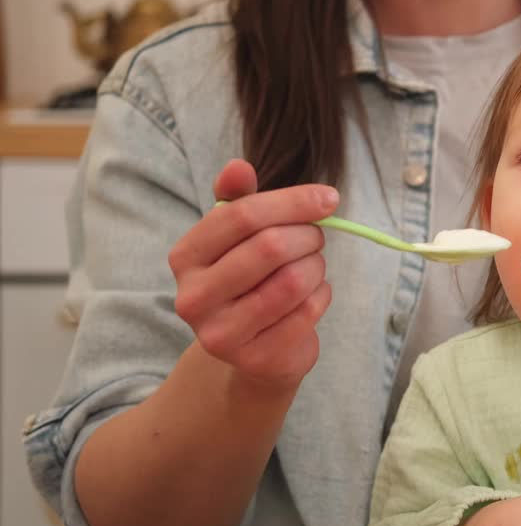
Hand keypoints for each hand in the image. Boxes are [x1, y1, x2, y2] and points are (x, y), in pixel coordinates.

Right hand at [169, 159, 337, 386]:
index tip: (329, 198)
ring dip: (317, 266)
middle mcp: (193, 297)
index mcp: (186, 257)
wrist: (255, 349)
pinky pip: (308, 311)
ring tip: (312, 266)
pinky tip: (313, 295)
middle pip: (270, 247)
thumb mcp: (239, 237)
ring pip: (293, 281)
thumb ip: (239, 199)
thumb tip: (237, 166)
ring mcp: (221, 333)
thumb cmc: (250, 279)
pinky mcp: (255, 359)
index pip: (242, 215)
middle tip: (316, 238)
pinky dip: (322, 295)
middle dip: (308, 236)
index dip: (293, 201)